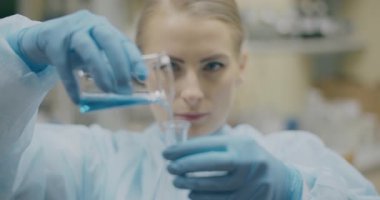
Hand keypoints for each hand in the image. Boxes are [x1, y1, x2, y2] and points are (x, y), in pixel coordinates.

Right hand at [6, 10, 146, 102]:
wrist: (44, 37)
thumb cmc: (78, 48)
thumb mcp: (96, 51)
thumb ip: (109, 65)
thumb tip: (127, 90)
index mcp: (105, 28)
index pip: (124, 41)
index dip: (134, 59)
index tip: (143, 77)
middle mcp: (90, 25)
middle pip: (109, 41)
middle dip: (120, 66)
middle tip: (125, 89)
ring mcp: (71, 31)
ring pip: (88, 50)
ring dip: (100, 72)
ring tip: (108, 90)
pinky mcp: (53, 41)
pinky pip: (64, 65)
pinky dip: (71, 84)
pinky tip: (77, 100)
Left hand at [163, 134, 302, 199]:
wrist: (282, 181)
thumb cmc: (251, 159)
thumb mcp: (239, 145)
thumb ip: (215, 145)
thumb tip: (182, 149)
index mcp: (242, 144)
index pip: (208, 145)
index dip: (184, 149)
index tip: (167, 153)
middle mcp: (248, 162)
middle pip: (212, 164)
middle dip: (186, 165)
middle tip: (170, 168)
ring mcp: (250, 184)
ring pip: (215, 187)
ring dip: (192, 185)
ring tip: (177, 182)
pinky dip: (203, 199)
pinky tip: (192, 195)